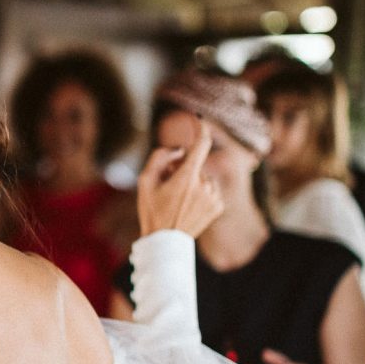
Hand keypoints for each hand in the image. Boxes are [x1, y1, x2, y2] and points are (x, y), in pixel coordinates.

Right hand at [137, 121, 223, 237]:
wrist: (165, 242)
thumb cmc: (152, 210)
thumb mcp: (145, 181)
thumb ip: (160, 157)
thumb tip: (179, 150)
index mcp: (186, 178)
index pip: (201, 144)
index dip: (201, 129)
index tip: (198, 121)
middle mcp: (204, 185)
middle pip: (195, 165)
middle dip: (183, 168)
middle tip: (168, 183)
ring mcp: (214, 197)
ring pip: (204, 177)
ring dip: (193, 181)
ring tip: (178, 199)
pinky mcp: (219, 206)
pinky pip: (210, 189)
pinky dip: (201, 192)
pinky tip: (188, 205)